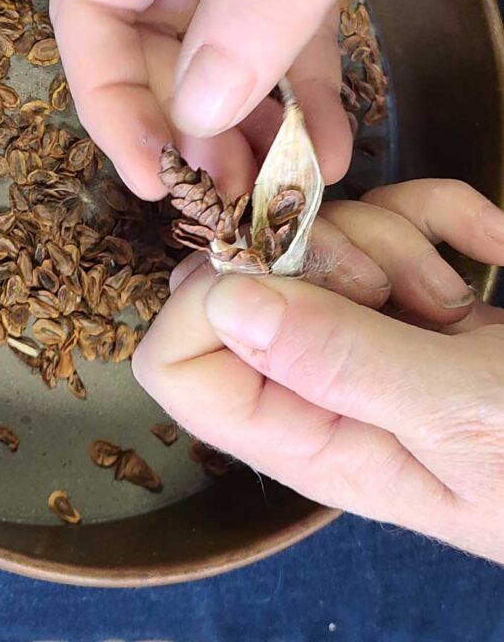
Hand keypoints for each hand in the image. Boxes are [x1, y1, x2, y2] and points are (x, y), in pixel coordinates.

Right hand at [52, 0, 503, 199]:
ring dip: (234, 124)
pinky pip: (281, 47)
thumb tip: (199, 107)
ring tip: (271, 187)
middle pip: (146, 36)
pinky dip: (297, 103)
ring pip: (212, 52)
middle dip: (177, 121)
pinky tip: (329, 152)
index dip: (107, 93)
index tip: (154, 170)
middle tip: (222, 193)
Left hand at [133, 180, 503, 562]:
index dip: (202, 301)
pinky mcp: (423, 289)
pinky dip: (448, 215)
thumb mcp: (461, 415)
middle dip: (313, 256)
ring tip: (456, 307)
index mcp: (307, 438)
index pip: (177, 362)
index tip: (278, 273)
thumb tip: (224, 298)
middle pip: (242, 277)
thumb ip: (342, 363)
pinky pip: (397, 210)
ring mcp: (373, 329)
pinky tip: (495, 252)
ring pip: (321, 233)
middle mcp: (322, 380)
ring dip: (396, 242)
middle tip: (396, 295)